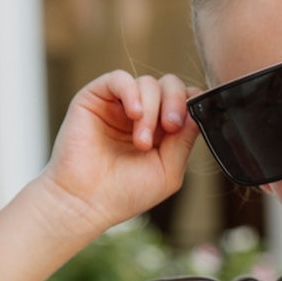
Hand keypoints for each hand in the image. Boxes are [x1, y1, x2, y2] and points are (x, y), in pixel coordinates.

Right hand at [40, 68, 204, 232]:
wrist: (85, 202)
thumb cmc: (124, 193)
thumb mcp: (168, 171)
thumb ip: (185, 141)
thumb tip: (197, 110)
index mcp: (161, 131)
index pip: (184, 100)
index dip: (190, 105)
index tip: (183, 127)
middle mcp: (141, 114)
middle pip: (170, 85)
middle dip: (175, 103)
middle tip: (170, 127)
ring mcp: (118, 104)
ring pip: (148, 83)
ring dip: (152, 110)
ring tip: (141, 142)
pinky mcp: (95, 97)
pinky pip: (120, 78)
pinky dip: (132, 92)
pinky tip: (134, 114)